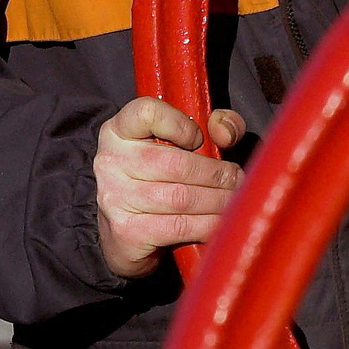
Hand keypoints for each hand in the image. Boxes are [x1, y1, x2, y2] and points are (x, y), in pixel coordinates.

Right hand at [94, 96, 246, 277]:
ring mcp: (115, 198)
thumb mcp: (186, 141)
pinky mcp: (125, 233)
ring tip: (233, 200)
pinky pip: (178, 227)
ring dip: (217, 201)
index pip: (147, 112)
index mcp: (119, 130)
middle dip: (217, 174)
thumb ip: (215, 125)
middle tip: (237, 180)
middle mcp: (110, 161)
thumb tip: (224, 132)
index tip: (199, 139)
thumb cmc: (163, 178)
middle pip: (176, 163)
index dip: (181, 124)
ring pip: (181, 198)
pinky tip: (220, 222)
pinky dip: (207, 225)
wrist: (129, 235)